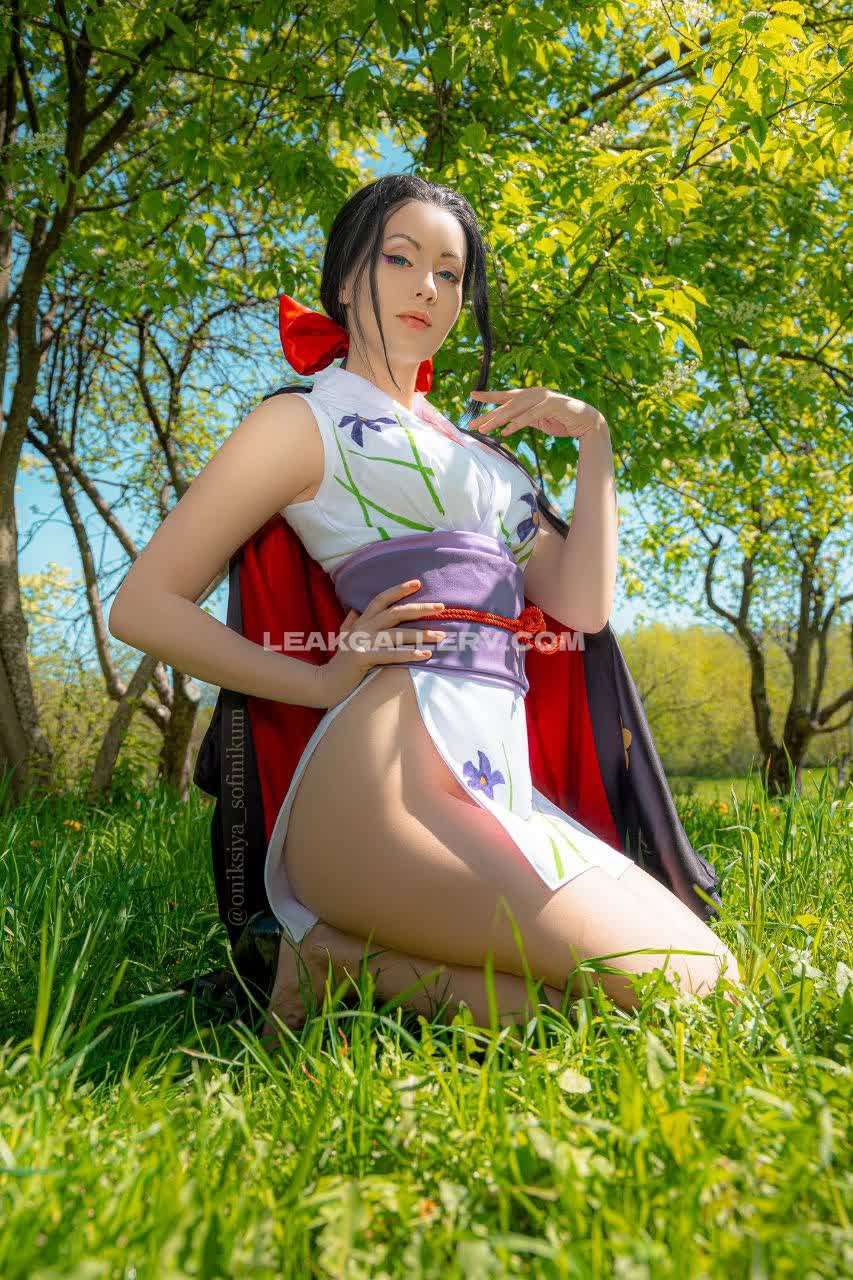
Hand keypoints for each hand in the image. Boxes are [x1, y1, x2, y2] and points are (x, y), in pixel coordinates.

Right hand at [318, 580, 446, 709]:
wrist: (325, 683)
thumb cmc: (339, 662)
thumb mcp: (343, 637)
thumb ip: (350, 622)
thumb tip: (355, 608)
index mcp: (360, 621)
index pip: (381, 599)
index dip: (399, 590)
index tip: (418, 583)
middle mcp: (362, 628)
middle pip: (395, 612)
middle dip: (420, 608)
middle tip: (442, 607)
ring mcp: (362, 642)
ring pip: (396, 634)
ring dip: (421, 634)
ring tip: (441, 635)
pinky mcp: (362, 658)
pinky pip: (390, 654)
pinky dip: (408, 654)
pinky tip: (425, 654)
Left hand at [470, 386, 605, 439]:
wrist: (587, 422)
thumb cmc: (563, 421)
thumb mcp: (539, 421)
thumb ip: (524, 419)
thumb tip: (507, 423)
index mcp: (530, 395)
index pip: (506, 395)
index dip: (489, 395)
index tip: (472, 395)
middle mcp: (534, 393)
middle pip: (506, 404)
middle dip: (489, 414)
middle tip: (472, 424)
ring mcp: (543, 397)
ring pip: (515, 409)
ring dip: (498, 420)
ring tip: (484, 429)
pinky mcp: (552, 405)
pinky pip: (530, 416)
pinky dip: (517, 423)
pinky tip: (505, 431)